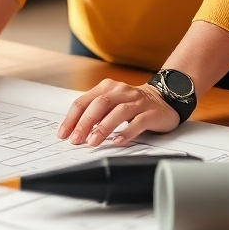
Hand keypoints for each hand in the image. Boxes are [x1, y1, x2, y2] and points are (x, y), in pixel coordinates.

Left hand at [56, 79, 179, 147]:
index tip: (64, 133)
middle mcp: (121, 91)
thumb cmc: (132, 103)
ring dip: (103, 128)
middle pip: (99, 105)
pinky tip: (117, 141)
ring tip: (93, 142)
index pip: (84, 101)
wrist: (165, 98)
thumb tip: (73, 130)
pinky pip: (138, 122)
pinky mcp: (151, 113)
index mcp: (106, 87)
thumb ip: (94, 112)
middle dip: (85, 123)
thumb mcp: (110, 103)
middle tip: (76, 139)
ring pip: (118, 112)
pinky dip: (126, 132)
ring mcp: (137, 101)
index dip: (72, 118)